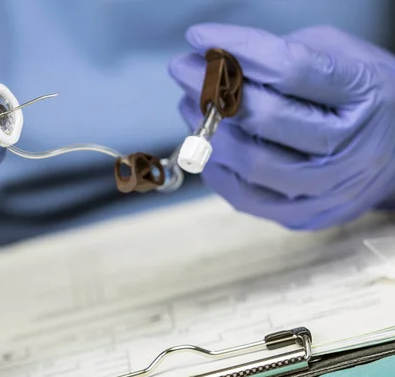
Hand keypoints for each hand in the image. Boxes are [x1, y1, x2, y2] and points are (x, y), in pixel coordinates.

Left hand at [169, 24, 394, 229]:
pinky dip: (216, 168)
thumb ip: (281, 53)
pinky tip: (207, 143)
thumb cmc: (354, 96)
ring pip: (251, 162)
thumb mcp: (335, 55)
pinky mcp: (305, 215)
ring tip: (190, 106)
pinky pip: (245, 196)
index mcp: (362, 91)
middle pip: (265, 117)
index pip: (291, 68)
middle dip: (211, 88)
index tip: (199, 37)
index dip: (237, 50)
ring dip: (207, 130)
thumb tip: (214, 60)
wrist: (393, 154)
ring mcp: (328, 187)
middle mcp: (349, 144)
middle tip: (184, 70)